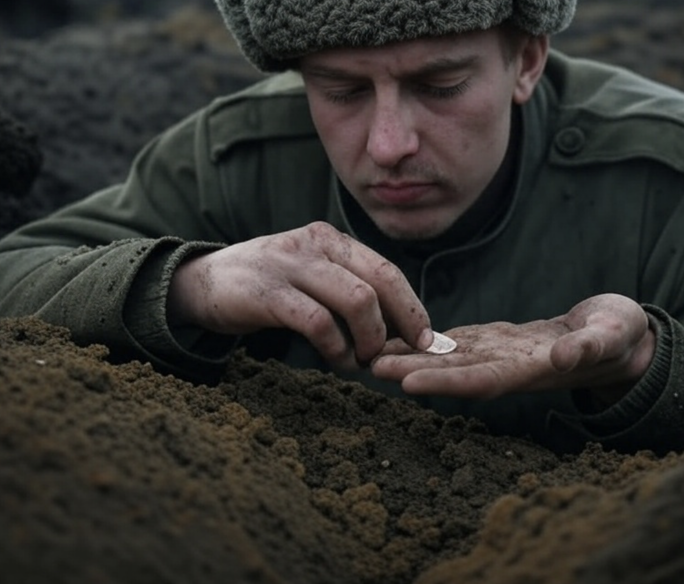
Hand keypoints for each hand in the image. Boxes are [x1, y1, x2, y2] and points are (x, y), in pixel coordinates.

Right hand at [167, 222, 432, 368]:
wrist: (199, 284)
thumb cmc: (266, 288)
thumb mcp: (310, 277)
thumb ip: (346, 292)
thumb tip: (397, 331)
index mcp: (330, 239)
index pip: (386, 270)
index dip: (412, 306)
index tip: (426, 338)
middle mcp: (314, 244)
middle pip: (380, 282)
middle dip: (403, 322)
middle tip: (409, 352)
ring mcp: (290, 265)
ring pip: (356, 301)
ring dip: (369, 339)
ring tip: (364, 360)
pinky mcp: (267, 293)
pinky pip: (319, 323)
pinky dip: (336, 349)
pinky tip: (336, 360)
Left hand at [371, 294, 654, 404]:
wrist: (612, 336)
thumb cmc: (618, 335)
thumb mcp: (611, 335)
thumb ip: (588, 347)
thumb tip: (561, 356)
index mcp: (531, 370)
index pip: (482, 380)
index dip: (445, 382)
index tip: (408, 383)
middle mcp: (506, 367)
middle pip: (453, 372)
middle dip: (411, 370)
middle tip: (368, 365)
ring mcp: (497, 354)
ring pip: (446, 356)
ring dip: (408, 356)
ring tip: (367, 350)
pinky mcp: (492, 340)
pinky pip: (454, 341)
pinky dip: (424, 340)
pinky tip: (394, 335)